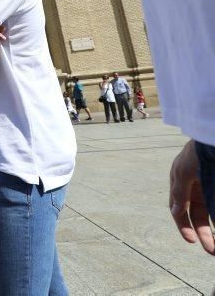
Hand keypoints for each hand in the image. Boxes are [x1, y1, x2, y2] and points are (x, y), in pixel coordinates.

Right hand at [169, 140, 214, 254]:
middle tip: (212, 251)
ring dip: (213, 230)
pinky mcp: (214, 186)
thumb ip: (179, 193)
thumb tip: (176, 212)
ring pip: (210, 214)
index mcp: (180, 184)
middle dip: (204, 234)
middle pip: (198, 216)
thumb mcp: (183, 172)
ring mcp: (207, 187)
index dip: (185, 227)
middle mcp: (194, 189)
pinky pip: (214, 207)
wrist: (212, 136)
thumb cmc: (196, 152)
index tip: (192, 241)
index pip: (179, 211)